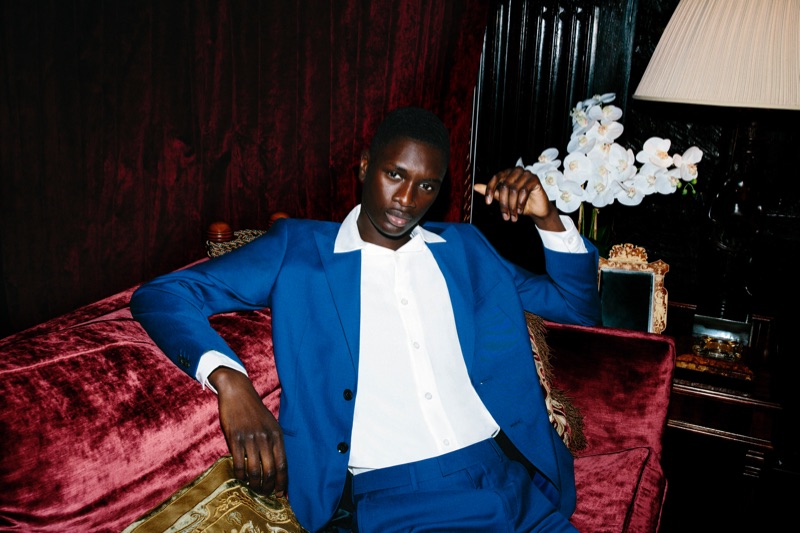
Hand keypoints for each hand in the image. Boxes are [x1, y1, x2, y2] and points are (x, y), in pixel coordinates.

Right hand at [209, 367, 286, 495]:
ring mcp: (250, 438)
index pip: (283, 464)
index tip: (280, 494)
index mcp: (276, 435)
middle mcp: (265, 438)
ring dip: (254, 484)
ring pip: (255, 470)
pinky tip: (240, 478)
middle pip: (270, 470)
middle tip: (265, 494)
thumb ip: (272, 443)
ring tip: (253, 489)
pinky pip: (239, 463)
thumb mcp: (270, 424)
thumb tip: (275, 467)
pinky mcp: (235, 438)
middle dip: (268, 487)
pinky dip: (240, 475)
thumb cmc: (254, 411)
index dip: (282, 482)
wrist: (238, 393)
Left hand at [474, 166, 563, 230]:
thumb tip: (476, 186)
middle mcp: (516, 171)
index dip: (490, 189)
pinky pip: (524, 190)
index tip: (487, 202)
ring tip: (512, 216)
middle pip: (505, 186)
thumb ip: (492, 192)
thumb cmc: (520, 203)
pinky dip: (520, 203)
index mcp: (507, 173)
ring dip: (512, 205)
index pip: (495, 178)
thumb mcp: (504, 198)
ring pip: (514, 189)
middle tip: (505, 216)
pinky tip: (519, 211)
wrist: (536, 209)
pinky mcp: (535, 179)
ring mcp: (526, 174)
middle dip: (503, 203)